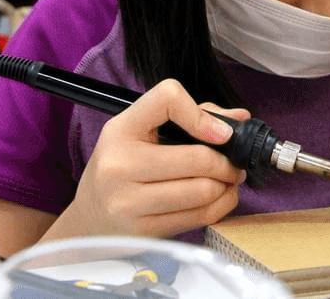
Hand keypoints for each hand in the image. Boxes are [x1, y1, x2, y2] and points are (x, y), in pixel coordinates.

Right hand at [50, 79, 248, 239]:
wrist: (89, 215)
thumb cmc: (122, 166)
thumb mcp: (141, 131)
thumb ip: (193, 116)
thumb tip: (240, 118)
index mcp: (121, 129)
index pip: (168, 99)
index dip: (202, 115)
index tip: (220, 132)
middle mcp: (120, 164)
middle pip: (198, 159)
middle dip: (228, 163)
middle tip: (234, 164)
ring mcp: (128, 201)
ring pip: (203, 191)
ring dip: (227, 186)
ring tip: (228, 181)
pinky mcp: (142, 230)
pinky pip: (198, 217)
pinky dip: (220, 206)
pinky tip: (218, 198)